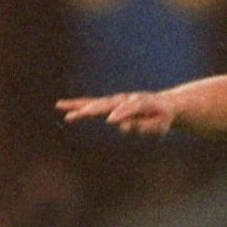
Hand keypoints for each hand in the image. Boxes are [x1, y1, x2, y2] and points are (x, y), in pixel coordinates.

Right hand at [55, 91, 177, 135]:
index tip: (112, 120)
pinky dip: (78, 105)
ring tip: (63, 109)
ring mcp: (115, 100)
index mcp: (140, 103)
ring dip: (80, 107)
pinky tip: (63, 108)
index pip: (129, 109)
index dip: (121, 114)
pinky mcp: (109, 104)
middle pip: (107, 104)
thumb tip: (122, 125)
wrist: (164, 105)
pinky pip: (91, 104)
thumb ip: (145, 127)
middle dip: (95, 109)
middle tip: (83, 113)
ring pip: (95, 103)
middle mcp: (125, 99)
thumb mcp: (160, 125)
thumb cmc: (162, 117)